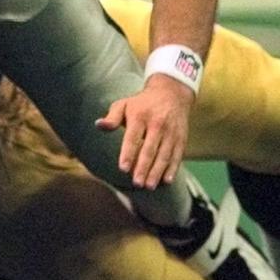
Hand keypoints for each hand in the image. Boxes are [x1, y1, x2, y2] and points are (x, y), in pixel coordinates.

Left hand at [95, 73, 194, 188]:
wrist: (171, 93)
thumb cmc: (141, 103)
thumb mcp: (124, 104)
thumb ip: (112, 117)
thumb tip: (98, 124)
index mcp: (140, 115)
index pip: (133, 137)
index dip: (128, 153)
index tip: (123, 168)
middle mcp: (157, 123)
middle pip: (149, 149)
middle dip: (143, 167)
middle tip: (137, 183)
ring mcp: (171, 131)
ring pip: (164, 154)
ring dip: (157, 172)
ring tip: (149, 186)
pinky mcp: (180, 138)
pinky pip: (177, 155)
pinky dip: (172, 169)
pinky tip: (166, 181)